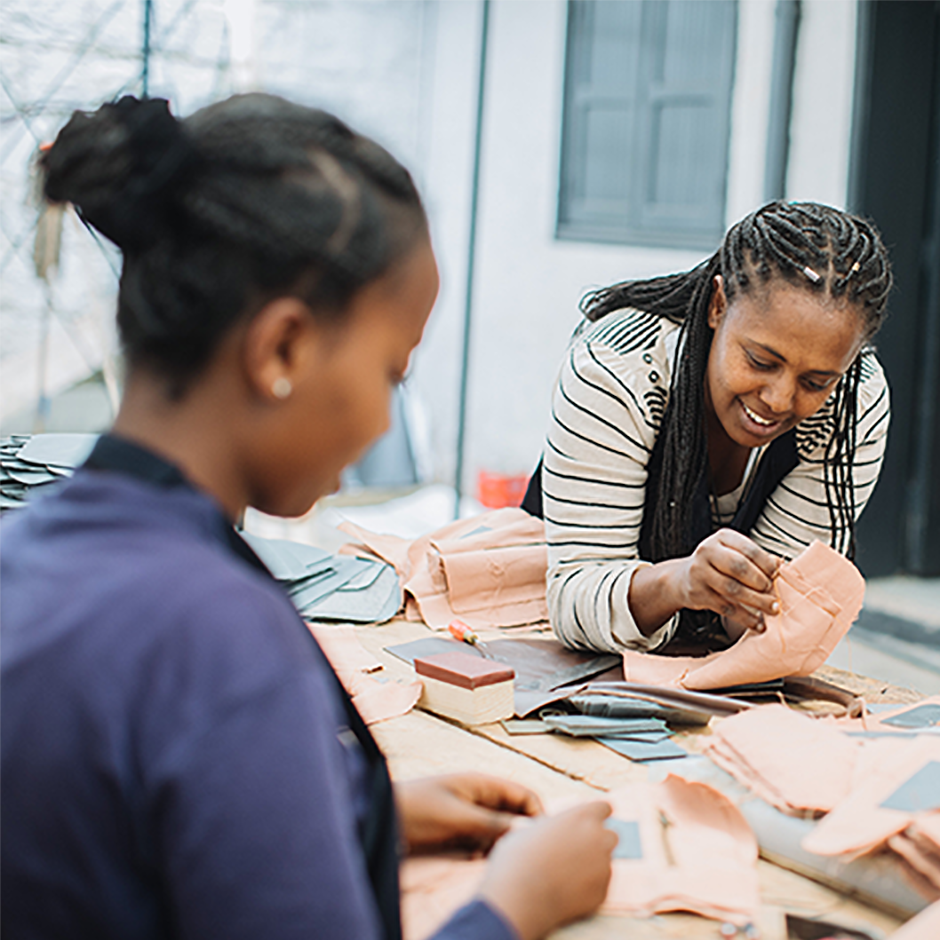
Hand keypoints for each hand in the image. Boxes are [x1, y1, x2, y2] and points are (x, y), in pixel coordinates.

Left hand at [396, 773, 541, 854]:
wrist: (383, 816)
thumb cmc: (413, 807)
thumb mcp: (456, 816)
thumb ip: (491, 823)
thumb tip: (524, 829)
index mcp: (481, 783)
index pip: (522, 793)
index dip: (536, 812)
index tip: (538, 837)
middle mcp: (479, 795)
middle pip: (513, 812)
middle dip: (518, 831)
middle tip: (517, 852)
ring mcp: (469, 812)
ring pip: (499, 828)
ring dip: (501, 843)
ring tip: (494, 858)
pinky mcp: (459, 829)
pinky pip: (484, 839)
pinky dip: (486, 850)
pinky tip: (477, 860)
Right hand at [477, 801, 615, 939]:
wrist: (521, 895)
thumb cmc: (519, 857)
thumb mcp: (532, 828)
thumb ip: (554, 825)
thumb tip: (556, 829)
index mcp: (582, 816)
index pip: (604, 807)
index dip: (596, 815)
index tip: (590, 822)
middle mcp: (599, 838)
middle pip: (611, 835)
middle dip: (598, 841)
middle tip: (577, 850)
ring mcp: (603, 867)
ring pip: (605, 862)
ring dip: (593, 864)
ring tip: (566, 874)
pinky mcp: (602, 893)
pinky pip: (600, 886)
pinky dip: (588, 887)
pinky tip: (567, 891)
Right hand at [676, 529, 781, 632]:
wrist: (683, 577)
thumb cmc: (715, 564)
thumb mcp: (734, 553)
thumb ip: (757, 558)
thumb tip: (780, 564)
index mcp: (722, 538)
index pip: (749, 550)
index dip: (767, 565)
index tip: (778, 576)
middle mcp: (708, 552)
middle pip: (739, 568)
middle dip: (761, 583)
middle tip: (773, 593)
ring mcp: (700, 572)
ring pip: (733, 589)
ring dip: (756, 602)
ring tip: (771, 609)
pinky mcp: (698, 593)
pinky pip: (726, 608)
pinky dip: (744, 617)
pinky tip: (756, 622)